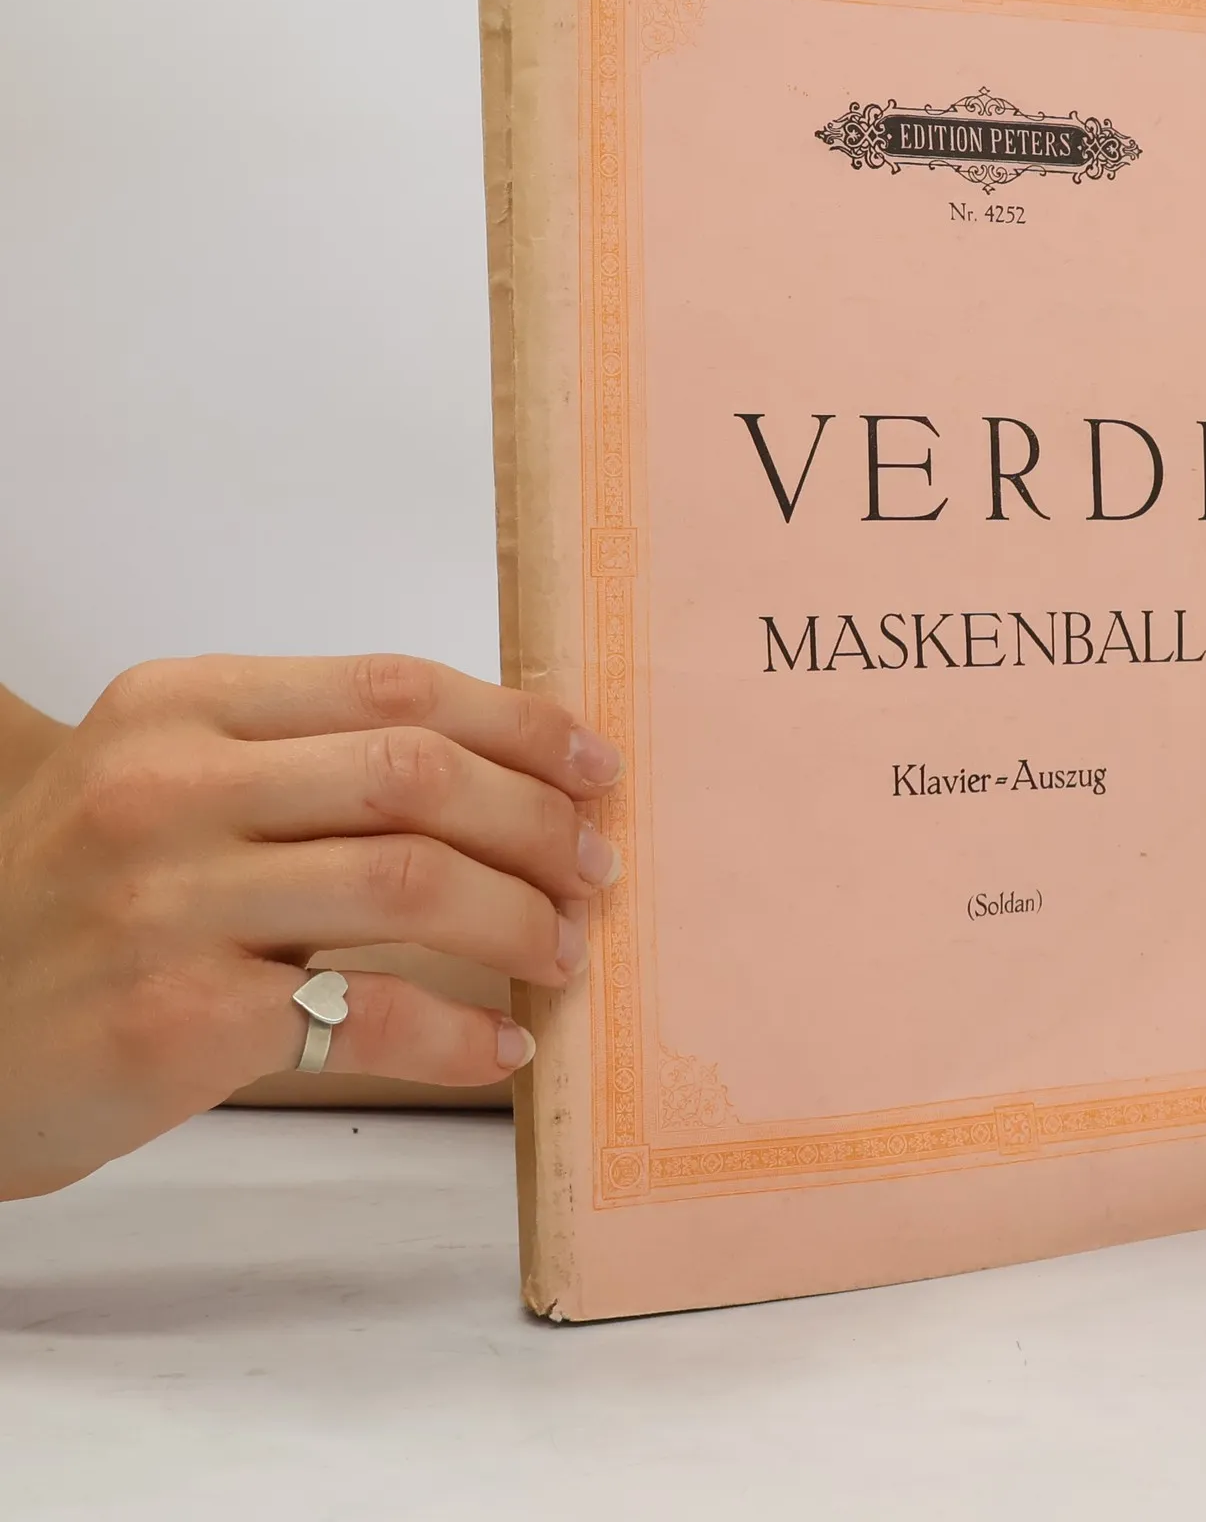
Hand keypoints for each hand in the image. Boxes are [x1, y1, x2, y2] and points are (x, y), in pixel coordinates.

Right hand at [0, 655, 622, 1200]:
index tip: (594, 765)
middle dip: (538, 821)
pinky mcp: (178, 1020)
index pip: (395, 687)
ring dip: (519, 918)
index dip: (519, 724)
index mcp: (181, 705)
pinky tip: (500, 1046)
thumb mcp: (164, 781)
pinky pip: (371, 1016)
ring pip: (413, 883)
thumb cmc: (83, 900)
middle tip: (594, 868)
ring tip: (562, 948)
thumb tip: (507, 772)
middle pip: (419, 776)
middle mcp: (169, 788)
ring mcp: (170, 902)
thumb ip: (307, 758)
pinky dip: (461, 1033)